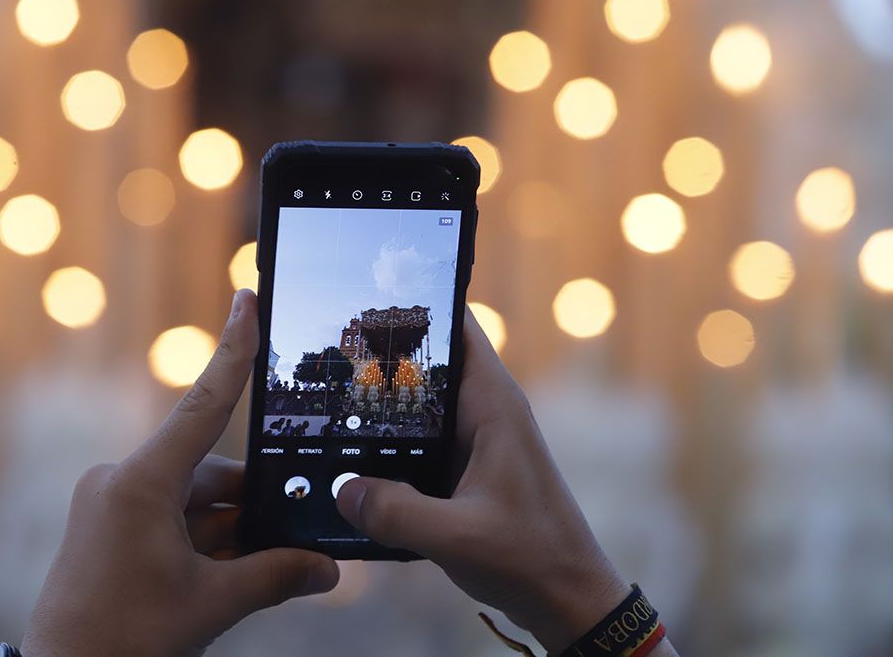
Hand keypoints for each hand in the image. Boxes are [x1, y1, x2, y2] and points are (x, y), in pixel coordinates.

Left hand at [22, 290, 338, 656]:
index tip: (246, 301)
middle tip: (295, 548)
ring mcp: (109, 503)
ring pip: (192, 501)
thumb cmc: (125, 641)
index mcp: (141, 483)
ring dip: (228, 532)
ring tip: (254, 578)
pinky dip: (202, 541)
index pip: (203, 405)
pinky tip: (226, 576)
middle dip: (251, 509)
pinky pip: (168, 518)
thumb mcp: (210, 605)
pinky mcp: (105, 525)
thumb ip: (274, 577)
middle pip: (209, 474)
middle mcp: (121, 481)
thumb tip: (328, 571)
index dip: (232, 350)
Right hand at [335, 308, 631, 652]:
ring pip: (421, 402)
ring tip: (325, 396)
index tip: (366, 292)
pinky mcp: (466, 468)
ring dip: (383, 402)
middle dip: (382, 355)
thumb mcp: (457, 538)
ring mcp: (476, 440)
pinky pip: (420, 439)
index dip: (416, 304)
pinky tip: (352, 452)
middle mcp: (485, 412)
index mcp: (493, 405)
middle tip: (324, 349)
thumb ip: (396, 513)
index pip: (456, 327)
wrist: (568, 599)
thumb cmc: (531, 558)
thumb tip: (340, 489)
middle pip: (429, 361)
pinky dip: (390, 440)